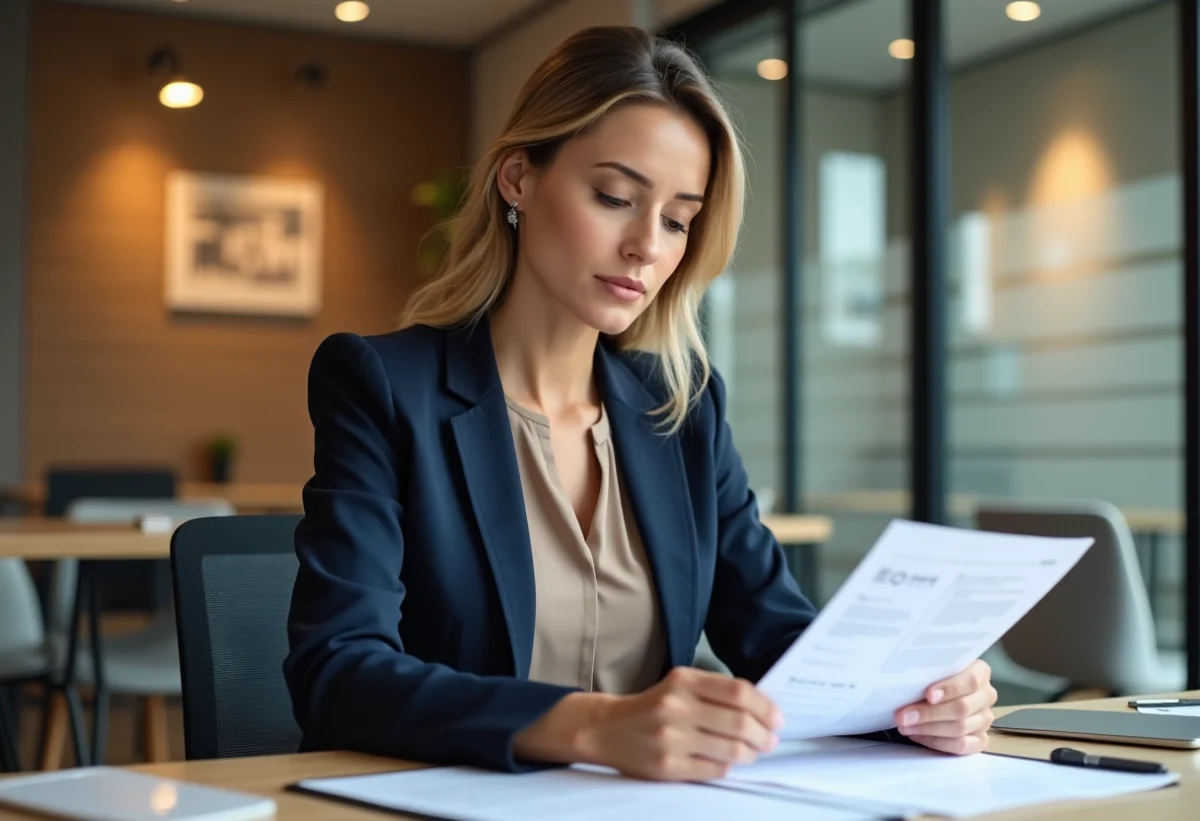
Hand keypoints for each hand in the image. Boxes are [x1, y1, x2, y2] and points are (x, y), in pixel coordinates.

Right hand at [579, 667, 783, 780]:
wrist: (607, 729)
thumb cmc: (654, 706)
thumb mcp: (680, 685)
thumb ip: (716, 691)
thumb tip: (763, 709)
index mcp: (683, 680)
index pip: (738, 692)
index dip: (765, 706)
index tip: (777, 718)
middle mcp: (676, 707)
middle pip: (739, 722)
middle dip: (763, 734)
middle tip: (770, 740)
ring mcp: (671, 738)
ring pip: (731, 750)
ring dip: (751, 753)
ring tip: (754, 752)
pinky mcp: (668, 766)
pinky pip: (714, 769)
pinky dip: (729, 766)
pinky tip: (729, 761)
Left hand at [893, 659, 996, 754]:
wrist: (938, 691)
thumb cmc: (933, 677)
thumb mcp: (933, 668)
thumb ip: (929, 672)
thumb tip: (908, 684)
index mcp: (980, 672)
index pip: (970, 681)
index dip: (949, 689)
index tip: (928, 696)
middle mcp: (987, 695)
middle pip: (962, 708)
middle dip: (929, 714)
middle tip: (902, 716)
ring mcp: (985, 719)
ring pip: (960, 728)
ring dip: (928, 729)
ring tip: (905, 726)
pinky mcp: (980, 739)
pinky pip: (961, 746)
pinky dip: (937, 742)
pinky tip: (917, 735)